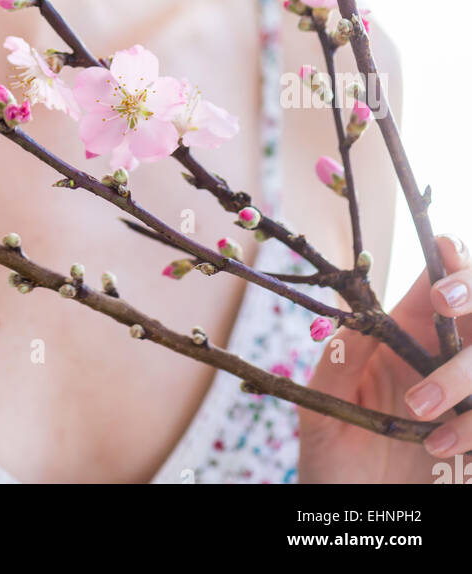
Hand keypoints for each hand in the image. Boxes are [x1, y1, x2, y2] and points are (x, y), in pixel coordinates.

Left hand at [297, 234, 471, 483]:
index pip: (439, 281)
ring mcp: (469, 395)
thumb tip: (360, 322)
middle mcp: (445, 358)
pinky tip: (444, 451)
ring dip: (466, 374)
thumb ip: (337, 365)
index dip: (451, 261)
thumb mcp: (322, 410)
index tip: (442, 261)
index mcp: (406, 335)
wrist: (352, 518)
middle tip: (445, 302)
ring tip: (423, 423)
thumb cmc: (333, 461)